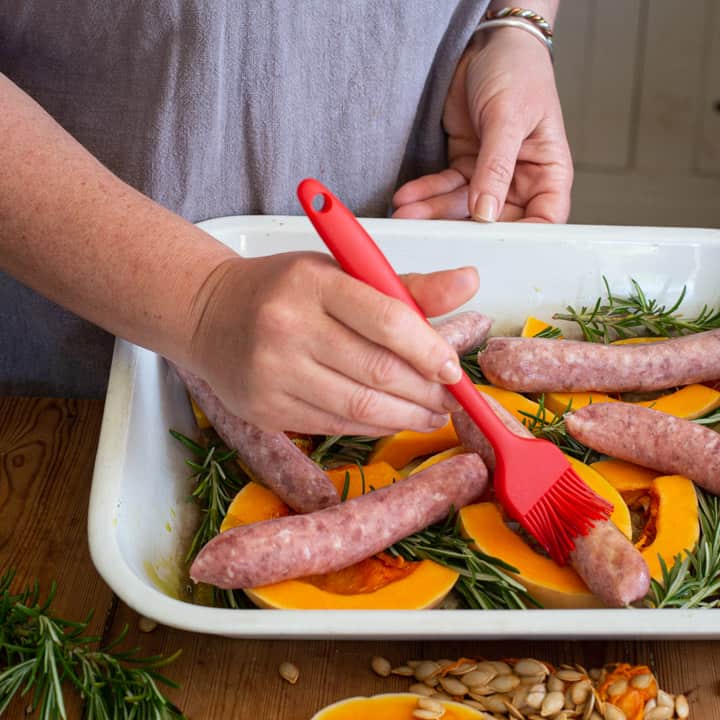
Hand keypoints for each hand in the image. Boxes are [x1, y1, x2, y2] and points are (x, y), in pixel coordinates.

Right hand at [188, 252, 478, 434]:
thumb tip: (469, 282)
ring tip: (429, 415)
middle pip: (378, 371)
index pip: (388, 319)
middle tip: (450, 400)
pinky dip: (372, 427)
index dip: (431, 350)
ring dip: (405, 416)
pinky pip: (333, 425)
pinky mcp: (263, 410)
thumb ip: (405, 286)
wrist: (208, 314)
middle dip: (426, 393)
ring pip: (358, 407)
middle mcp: (287, 327)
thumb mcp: (340, 272)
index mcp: (313, 282)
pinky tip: (391, 420)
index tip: (453, 369)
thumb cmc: (284, 289)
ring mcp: (272, 373)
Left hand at [393, 26, 572, 222]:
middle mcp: (521, 181)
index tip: (491, 249)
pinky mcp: (464, 168)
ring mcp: (490, 177)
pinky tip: (407, 199)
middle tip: (430, 234)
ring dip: (431, 212)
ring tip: (406, 214)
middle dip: (460, 227)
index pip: (543, 220)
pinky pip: (443, 189)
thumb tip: (485, 212)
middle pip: (494, 222)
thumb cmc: (517, 70)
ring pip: (461, 208)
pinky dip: (424, 194)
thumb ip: (496, 167)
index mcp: (549, 173)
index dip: (522, 241)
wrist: (486, 42)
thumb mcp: (508, 117)